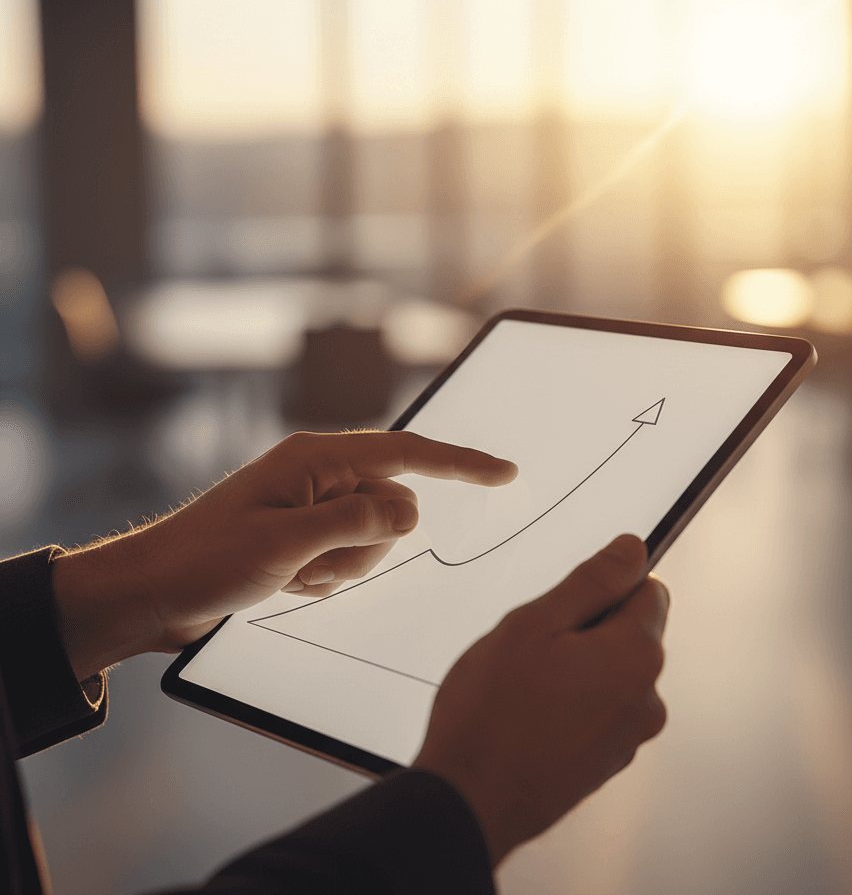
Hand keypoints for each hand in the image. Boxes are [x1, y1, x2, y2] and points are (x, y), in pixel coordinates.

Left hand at [52, 430, 516, 679]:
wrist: (152, 592)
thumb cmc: (206, 558)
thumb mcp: (286, 543)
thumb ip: (357, 522)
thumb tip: (410, 510)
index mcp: (316, 458)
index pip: (406, 452)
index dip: (460, 461)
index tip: (505, 472)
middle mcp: (321, 477)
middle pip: (392, 507)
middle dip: (365, 546)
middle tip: (309, 564)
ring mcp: (314, 508)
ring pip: (373, 540)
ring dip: (340, 568)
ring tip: (290, 575)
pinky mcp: (306, 537)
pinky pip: (348, 559)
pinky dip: (325, 578)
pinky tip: (284, 583)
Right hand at [413, 534, 668, 865]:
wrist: (469, 800)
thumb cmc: (493, 713)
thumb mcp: (536, 623)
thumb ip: (593, 581)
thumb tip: (632, 550)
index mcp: (637, 656)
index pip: (649, 589)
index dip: (606, 586)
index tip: (569, 601)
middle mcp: (646, 699)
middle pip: (630, 633)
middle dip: (588, 628)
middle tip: (535, 646)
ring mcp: (628, 737)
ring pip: (610, 673)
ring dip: (578, 668)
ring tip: (526, 686)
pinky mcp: (607, 762)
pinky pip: (598, 710)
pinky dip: (572, 704)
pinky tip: (530, 715)